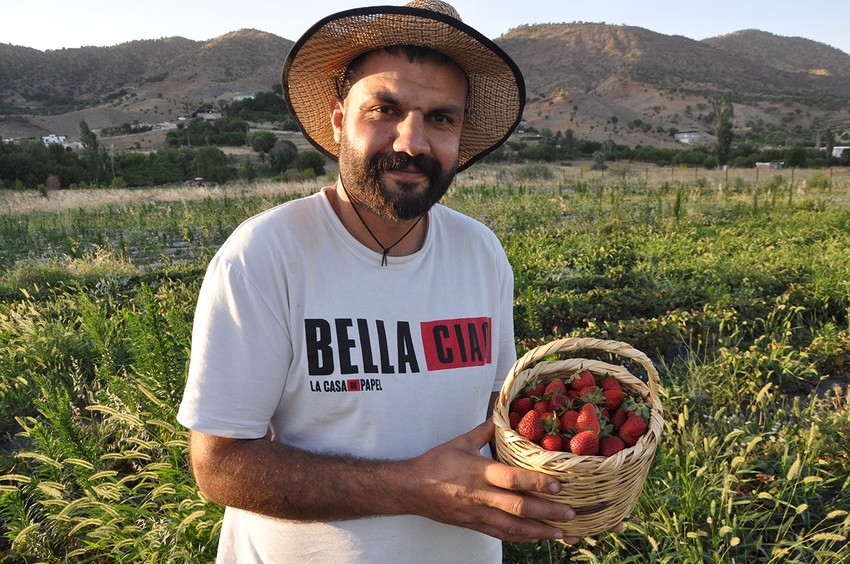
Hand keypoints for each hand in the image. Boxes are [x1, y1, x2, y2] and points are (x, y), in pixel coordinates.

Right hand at [405, 419, 580, 542]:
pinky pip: (502, 534)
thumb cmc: (435, 463)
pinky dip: (523, 537)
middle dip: (547, 512)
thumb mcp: (460, 442)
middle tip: (572, 513)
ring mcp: (478, 514)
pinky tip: (539, 536)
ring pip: (514, 527)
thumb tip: (503, 416)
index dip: (536, 483)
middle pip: (518, 508)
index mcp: (479, 472)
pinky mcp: (474, 525)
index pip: (512, 479)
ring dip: (540, 531)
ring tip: (564, 532)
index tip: (558, 485)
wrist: (411, 489)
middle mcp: (480, 495)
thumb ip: (485, 431)